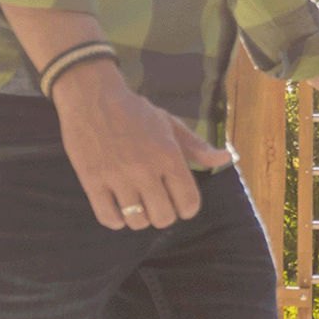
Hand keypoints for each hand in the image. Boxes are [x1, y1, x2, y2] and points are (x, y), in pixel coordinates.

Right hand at [51, 64, 234, 231]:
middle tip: (157, 203)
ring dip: (140, 218)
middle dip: (164, 214)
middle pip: (163, 217)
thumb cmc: (134, 111)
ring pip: (137, 221)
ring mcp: (117, 176)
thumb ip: (197, 146)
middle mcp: (144, 168)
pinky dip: (116, 220)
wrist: (91, 96)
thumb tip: (227, 158)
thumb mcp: (169, 124)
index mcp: (168, 155)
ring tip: (137, 204)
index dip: (187, 208)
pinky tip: (118, 208)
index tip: (180, 202)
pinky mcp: (92, 181)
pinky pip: (108, 218)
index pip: (189, 202)